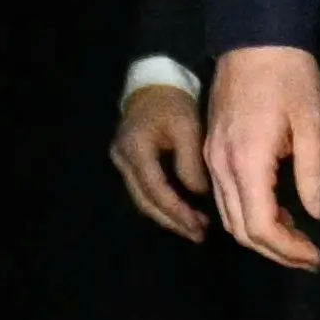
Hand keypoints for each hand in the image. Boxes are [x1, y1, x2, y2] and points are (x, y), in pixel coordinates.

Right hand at [109, 78, 214, 241]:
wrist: (153, 85)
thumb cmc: (173, 103)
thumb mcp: (188, 127)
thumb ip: (190, 162)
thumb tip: (198, 195)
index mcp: (135, 148)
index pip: (155, 189)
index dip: (176, 211)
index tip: (199, 226)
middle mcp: (122, 159)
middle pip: (145, 201)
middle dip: (172, 220)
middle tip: (197, 234)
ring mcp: (120, 162)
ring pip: (142, 200)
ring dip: (167, 216)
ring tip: (193, 228)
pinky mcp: (127, 164)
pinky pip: (143, 191)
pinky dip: (162, 204)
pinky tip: (180, 212)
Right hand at [199, 49, 319, 270]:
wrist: (255, 37)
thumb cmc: (290, 76)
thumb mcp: (313, 123)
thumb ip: (312, 174)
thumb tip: (317, 215)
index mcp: (246, 160)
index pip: (260, 225)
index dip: (287, 249)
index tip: (316, 257)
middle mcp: (220, 165)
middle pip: (240, 229)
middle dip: (275, 251)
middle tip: (310, 257)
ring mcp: (211, 158)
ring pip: (229, 216)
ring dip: (261, 235)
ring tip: (298, 239)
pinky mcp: (211, 149)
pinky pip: (226, 197)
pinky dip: (250, 214)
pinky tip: (278, 211)